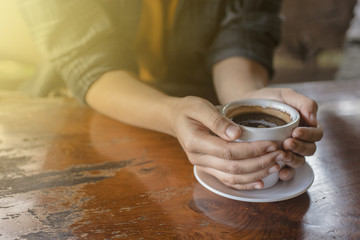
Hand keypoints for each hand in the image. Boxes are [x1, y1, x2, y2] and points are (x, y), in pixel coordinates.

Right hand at [169, 96, 284, 189]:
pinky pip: (228, 181)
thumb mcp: (200, 106)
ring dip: (256, 174)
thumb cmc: (188, 109)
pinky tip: (261, 182)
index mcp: (195, 143)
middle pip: (233, 168)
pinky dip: (245, 184)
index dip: (252, 150)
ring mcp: (203, 166)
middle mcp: (199, 158)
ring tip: (276, 165)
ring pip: (233, 178)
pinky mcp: (209, 168)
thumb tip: (237, 133)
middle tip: (280, 154)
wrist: (175, 118)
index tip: (271, 144)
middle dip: (260, 162)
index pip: (228, 152)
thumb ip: (217, 120)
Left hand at [242, 88, 323, 180]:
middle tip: (287, 143)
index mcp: (306, 125)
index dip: (309, 135)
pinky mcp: (276, 159)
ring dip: (293, 160)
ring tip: (282, 155)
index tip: (296, 131)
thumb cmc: (269, 99)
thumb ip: (303, 102)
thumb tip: (314, 119)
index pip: (316, 134)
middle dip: (300, 148)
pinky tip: (280, 172)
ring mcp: (289, 151)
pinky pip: (286, 171)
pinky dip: (286, 173)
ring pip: (299, 161)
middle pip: (309, 150)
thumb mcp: (286, 95)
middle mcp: (300, 140)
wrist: (247, 104)